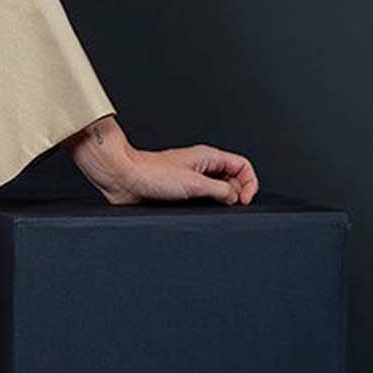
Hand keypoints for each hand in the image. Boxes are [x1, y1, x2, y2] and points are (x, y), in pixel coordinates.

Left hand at [66, 115, 258, 208]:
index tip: (243, 201)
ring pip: (217, 192)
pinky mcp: (178, 192)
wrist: (122, 177)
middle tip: (228, 208)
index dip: (249, 183)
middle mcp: (200, 167)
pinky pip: (200, 201)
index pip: (242, 166)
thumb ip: (220, 191)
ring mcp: (189, 180)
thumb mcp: (194, 183)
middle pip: (232, 181)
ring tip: (211, 211)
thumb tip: (235, 198)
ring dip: (219, 204)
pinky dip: (205, 209)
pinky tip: (198, 214)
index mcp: (207, 158)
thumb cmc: (150, 174)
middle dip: (236, 195)